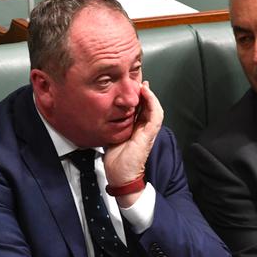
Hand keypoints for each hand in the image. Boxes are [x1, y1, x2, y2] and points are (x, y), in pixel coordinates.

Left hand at [103, 81, 162, 205]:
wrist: (120, 175)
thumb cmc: (116, 160)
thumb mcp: (111, 136)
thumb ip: (111, 125)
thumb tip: (100, 116)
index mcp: (136, 129)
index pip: (140, 108)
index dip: (138, 97)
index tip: (133, 86)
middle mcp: (144, 128)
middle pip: (148, 106)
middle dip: (145, 92)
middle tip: (139, 81)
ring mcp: (148, 131)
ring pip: (155, 108)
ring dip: (150, 95)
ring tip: (143, 85)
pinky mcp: (149, 134)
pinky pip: (155, 115)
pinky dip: (152, 103)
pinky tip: (146, 94)